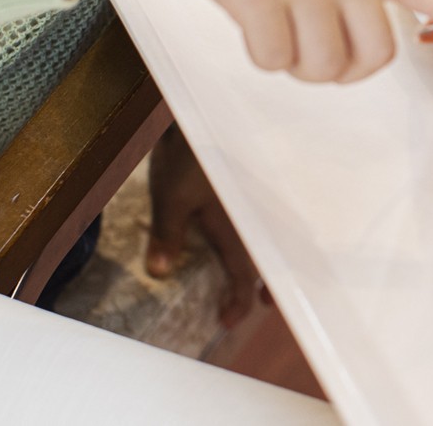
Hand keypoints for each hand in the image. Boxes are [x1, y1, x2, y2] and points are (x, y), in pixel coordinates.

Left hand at [144, 125, 266, 328]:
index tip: (225, 322)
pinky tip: (259, 235)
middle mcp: (255, 218)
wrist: (208, 109)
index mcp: (238, 227)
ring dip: (271, 261)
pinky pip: (269, 220)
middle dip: (272, 285)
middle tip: (265, 304)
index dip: (238, 302)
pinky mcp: (257, 186)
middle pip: (272, 260)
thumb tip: (159, 273)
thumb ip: (168, 236)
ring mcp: (259, 202)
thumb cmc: (188, 154)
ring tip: (266, 278)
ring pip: (274, 240)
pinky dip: (267, 236)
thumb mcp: (171, 197)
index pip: (245, 276)